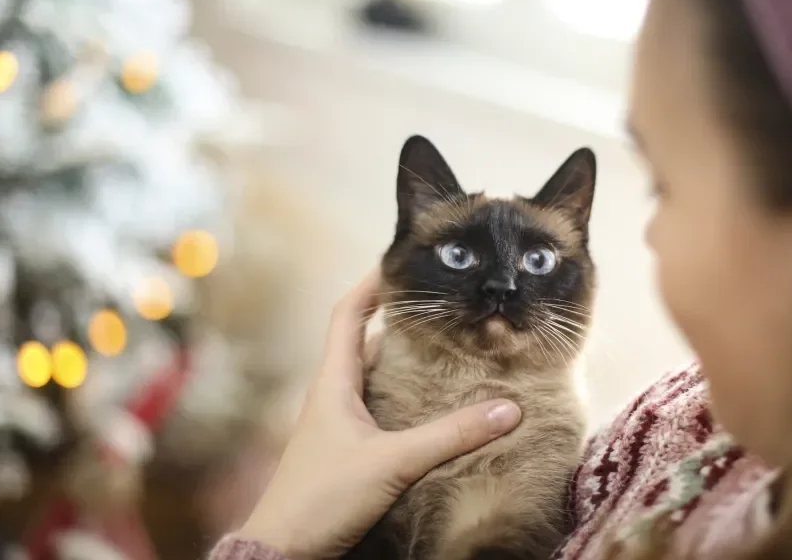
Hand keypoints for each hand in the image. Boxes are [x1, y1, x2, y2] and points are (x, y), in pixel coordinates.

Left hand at [238, 269, 521, 558]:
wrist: (284, 551)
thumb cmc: (320, 499)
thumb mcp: (391, 463)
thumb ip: (448, 436)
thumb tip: (507, 409)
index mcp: (333, 381)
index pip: (348, 313)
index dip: (372, 283)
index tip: (403, 260)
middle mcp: (336, 395)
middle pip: (371, 341)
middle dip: (407, 322)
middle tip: (448, 306)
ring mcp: (343, 423)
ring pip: (381, 377)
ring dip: (412, 362)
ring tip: (454, 347)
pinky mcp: (354, 450)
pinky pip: (387, 409)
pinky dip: (412, 399)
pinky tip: (440, 405)